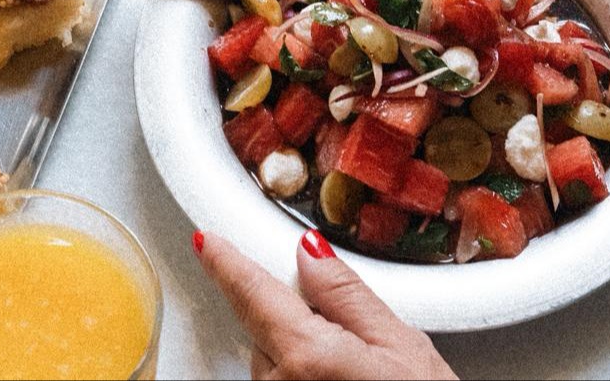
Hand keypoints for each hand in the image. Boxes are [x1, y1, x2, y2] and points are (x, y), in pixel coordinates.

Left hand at [193, 229, 457, 380]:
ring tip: (354, 373)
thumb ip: (347, 294)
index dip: (227, 262)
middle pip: (266, 328)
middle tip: (350, 336)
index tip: (208, 243)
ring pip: (273, 363)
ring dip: (300, 357)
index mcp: (306, 355)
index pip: (252, 293)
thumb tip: (311, 253)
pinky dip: (300, 379)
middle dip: (296, 318)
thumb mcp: (401, 345)